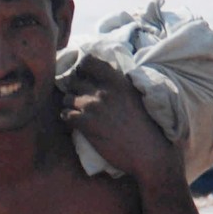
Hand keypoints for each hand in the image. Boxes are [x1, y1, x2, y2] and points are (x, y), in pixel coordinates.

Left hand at [59, 53, 178, 181]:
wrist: (147, 152)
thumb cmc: (145, 125)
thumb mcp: (134, 95)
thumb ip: (117, 84)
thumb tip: (101, 78)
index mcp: (116, 80)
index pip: (87, 61)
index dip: (81, 68)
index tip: (83, 77)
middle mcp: (103, 90)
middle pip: (74, 80)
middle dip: (74, 88)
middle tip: (79, 98)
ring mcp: (93, 106)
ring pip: (67, 98)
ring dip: (69, 104)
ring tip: (77, 112)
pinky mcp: (86, 124)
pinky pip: (65, 115)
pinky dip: (67, 118)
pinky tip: (75, 123)